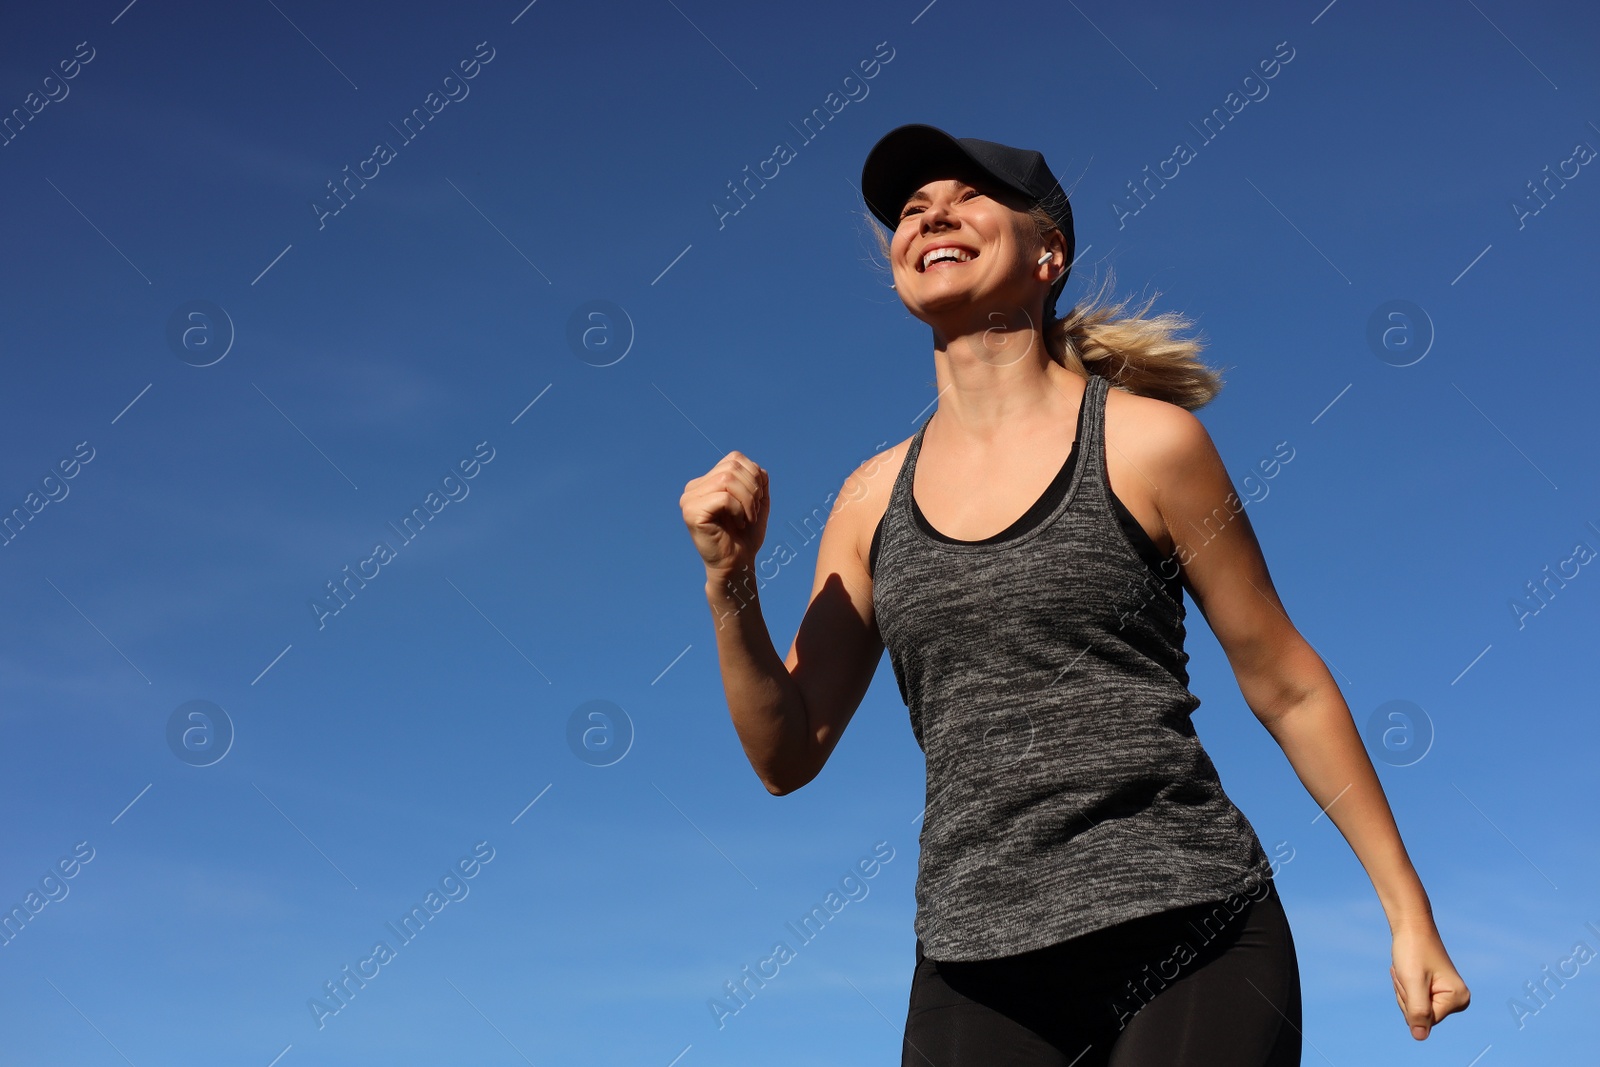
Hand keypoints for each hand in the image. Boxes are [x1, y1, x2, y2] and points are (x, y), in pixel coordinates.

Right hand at [680, 451, 768, 577]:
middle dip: (753, 489)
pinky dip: (739, 510)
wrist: (737, 564)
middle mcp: (693, 488)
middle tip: (753, 512)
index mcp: (706, 481)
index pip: (735, 458)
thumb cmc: (746, 535)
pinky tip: (738, 524)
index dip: (754, 476)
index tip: (756, 501)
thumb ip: (757, 479)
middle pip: (732, 468)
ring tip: (747, 518)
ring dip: (748, 500)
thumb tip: (757, 467)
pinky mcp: (691, 512)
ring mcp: (689, 500)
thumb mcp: (757, 500)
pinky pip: (724, 497)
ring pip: (727, 480)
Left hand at [1390, 923, 1470, 1038]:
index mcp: (1458, 998)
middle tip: (1407, 972)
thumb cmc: (1412, 950)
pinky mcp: (1436, 991)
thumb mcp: (1412, 982)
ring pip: (1414, 1008)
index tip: (1410, 977)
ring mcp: (1447, 995)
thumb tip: (1419, 1036)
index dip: (1410, 1000)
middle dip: (1405, 995)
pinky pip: (1413, 1000)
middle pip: (1420, 1015)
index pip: (1426, 1019)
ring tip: (1407, 969)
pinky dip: (1404, 987)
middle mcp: (1458, 999)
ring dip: (1403, 989)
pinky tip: (1407, 971)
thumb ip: (1417, 1010)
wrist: (1411, 926)